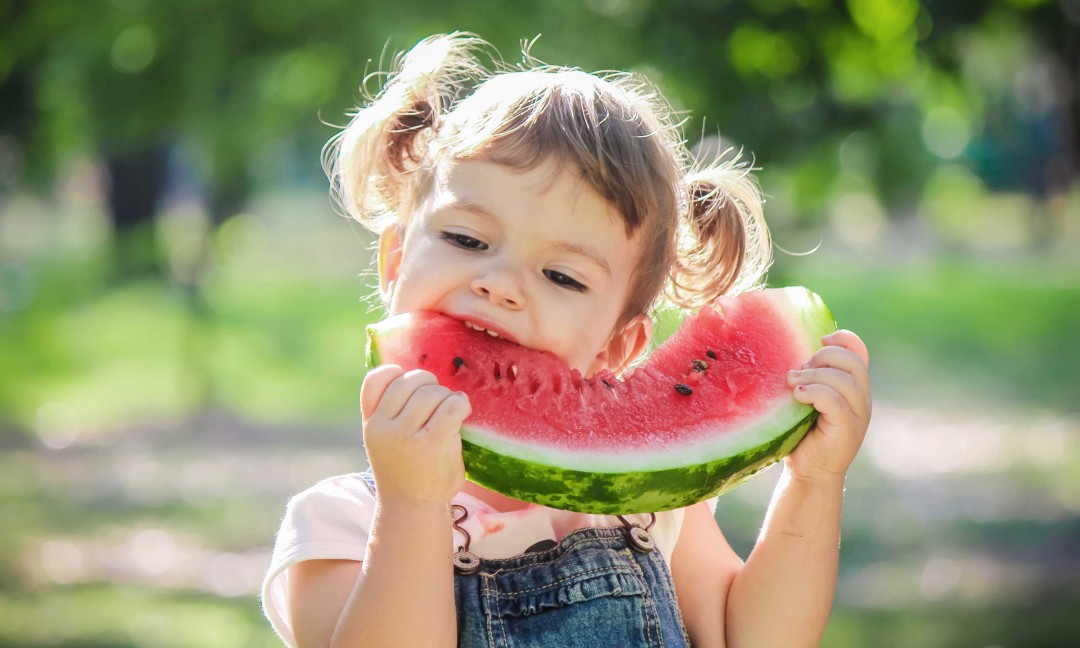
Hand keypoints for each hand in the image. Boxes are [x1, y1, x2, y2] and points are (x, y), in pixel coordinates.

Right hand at [360, 365, 470, 504]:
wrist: (412, 508)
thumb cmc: (404, 471)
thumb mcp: (384, 441)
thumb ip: (389, 413)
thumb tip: (418, 378)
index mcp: (371, 424)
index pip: (375, 381)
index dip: (395, 373)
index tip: (409, 383)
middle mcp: (383, 427)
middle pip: (409, 381)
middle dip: (429, 384)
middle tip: (439, 400)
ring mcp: (406, 435)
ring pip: (432, 392)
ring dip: (447, 396)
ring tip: (451, 410)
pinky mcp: (432, 442)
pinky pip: (452, 406)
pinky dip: (461, 404)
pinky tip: (462, 412)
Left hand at [784, 330, 871, 481]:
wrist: (810, 473)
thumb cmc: (803, 436)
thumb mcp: (807, 402)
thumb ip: (810, 380)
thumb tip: (792, 356)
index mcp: (855, 388)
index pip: (860, 352)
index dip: (843, 339)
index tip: (819, 339)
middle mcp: (862, 399)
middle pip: (852, 362)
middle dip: (822, 357)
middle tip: (798, 370)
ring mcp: (859, 415)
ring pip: (843, 380)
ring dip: (812, 375)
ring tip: (792, 384)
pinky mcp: (849, 429)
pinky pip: (834, 400)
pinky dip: (813, 392)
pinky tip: (797, 396)